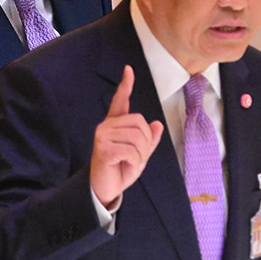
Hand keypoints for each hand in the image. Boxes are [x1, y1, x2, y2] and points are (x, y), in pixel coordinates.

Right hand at [90, 66, 163, 206]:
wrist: (103, 189)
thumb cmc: (119, 170)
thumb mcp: (139, 156)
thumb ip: (148, 141)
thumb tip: (157, 124)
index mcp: (115, 125)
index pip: (120, 101)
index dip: (125, 85)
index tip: (129, 70)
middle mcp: (107, 126)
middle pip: (140, 124)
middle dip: (145, 144)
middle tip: (135, 158)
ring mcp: (103, 136)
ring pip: (138, 138)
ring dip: (140, 155)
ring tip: (129, 163)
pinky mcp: (103, 148)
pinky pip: (132, 151)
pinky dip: (135, 163)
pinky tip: (125, 167)